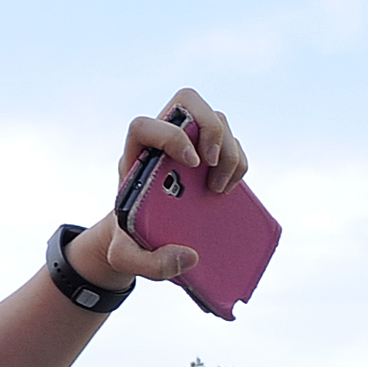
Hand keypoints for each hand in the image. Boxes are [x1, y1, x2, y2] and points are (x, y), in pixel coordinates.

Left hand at [83, 88, 251, 288]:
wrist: (141, 234)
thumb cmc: (131, 240)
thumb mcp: (128, 260)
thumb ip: (151, 265)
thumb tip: (188, 256)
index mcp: (135, 156)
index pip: (145, 125)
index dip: (171, 135)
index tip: (192, 165)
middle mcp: (163, 140)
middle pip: (188, 101)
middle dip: (209, 127)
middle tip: (210, 165)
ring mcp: (189, 143)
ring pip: (216, 118)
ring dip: (229, 149)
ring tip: (220, 189)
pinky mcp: (209, 154)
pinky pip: (232, 141)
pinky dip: (239, 161)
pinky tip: (228, 189)